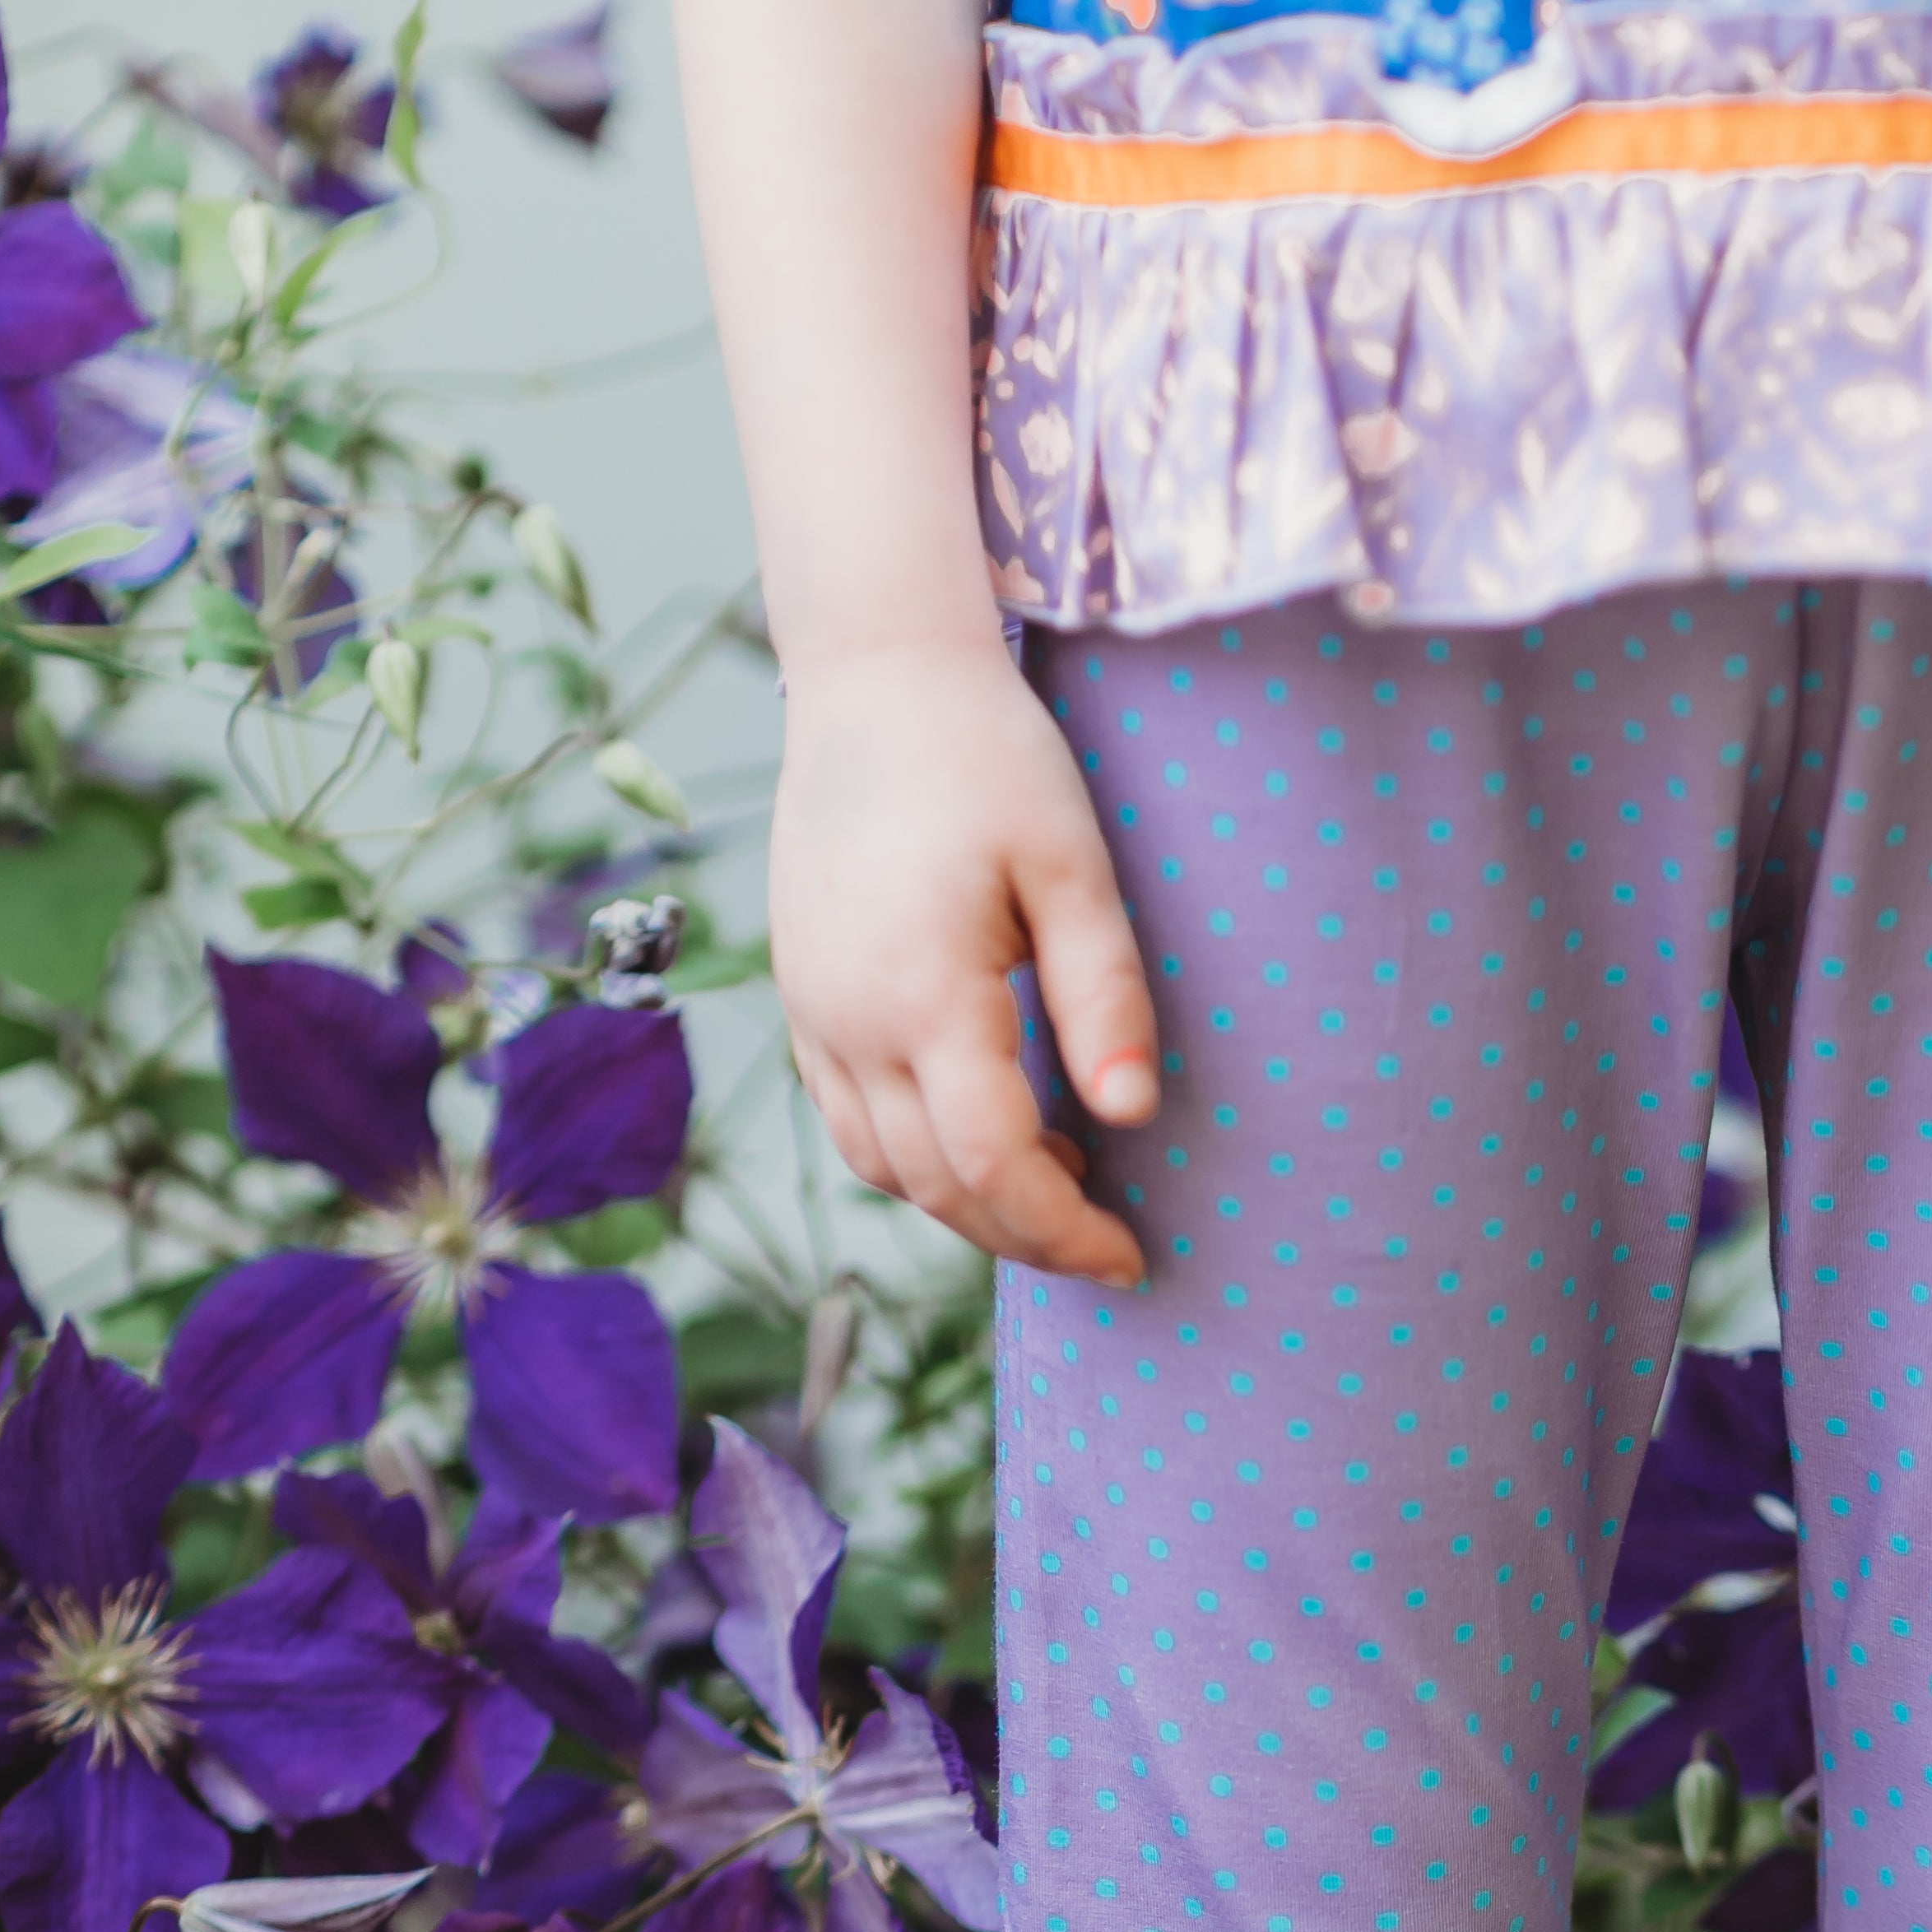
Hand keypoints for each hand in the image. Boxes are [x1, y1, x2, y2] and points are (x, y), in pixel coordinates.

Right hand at [770, 640, 1156, 1282]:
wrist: (875, 677)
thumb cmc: (988, 756)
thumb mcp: (1072, 865)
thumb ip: (1103, 996)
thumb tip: (1131, 1115)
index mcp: (921, 993)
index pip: (995, 1167)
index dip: (1065, 1232)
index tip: (1129, 1255)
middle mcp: (849, 1021)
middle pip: (936, 1189)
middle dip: (1025, 1236)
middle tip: (1103, 1239)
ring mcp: (813, 1014)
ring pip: (884, 1170)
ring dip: (967, 1206)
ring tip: (1051, 1189)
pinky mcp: (801, 999)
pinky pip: (851, 1124)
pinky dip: (915, 1163)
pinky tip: (979, 1141)